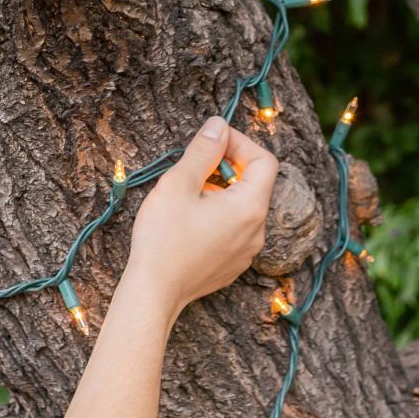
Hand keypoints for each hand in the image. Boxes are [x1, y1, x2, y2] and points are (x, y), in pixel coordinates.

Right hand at [125, 116, 279, 313]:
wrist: (154, 292)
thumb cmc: (163, 238)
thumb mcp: (179, 183)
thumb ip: (203, 151)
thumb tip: (218, 125)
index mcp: (250, 207)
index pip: (265, 161)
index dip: (240, 143)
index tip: (212, 141)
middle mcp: (258, 230)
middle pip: (255, 184)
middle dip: (228, 166)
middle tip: (196, 165)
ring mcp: (248, 251)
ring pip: (244, 207)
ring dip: (222, 191)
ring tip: (189, 193)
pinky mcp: (233, 264)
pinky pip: (235, 229)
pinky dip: (220, 214)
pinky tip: (190, 219)